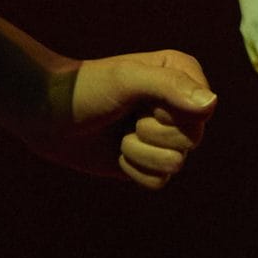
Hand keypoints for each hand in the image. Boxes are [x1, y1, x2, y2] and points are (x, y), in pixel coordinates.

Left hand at [44, 50, 215, 187]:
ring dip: (138, 153)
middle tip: (127, 119)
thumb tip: (211, 105)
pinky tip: (116, 153)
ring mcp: (165, 135)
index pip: (203, 110)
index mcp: (184, 76)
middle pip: (192, 139)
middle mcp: (180, 105)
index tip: (143, 102)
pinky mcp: (149, 161)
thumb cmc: (86, 89)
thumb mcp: (127, 79)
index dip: (172, 115)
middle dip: (151, 134)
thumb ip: (170, 86)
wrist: (47, 114)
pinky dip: (132, 170)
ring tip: (119, 136)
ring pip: (175, 163)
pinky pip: (158, 181)